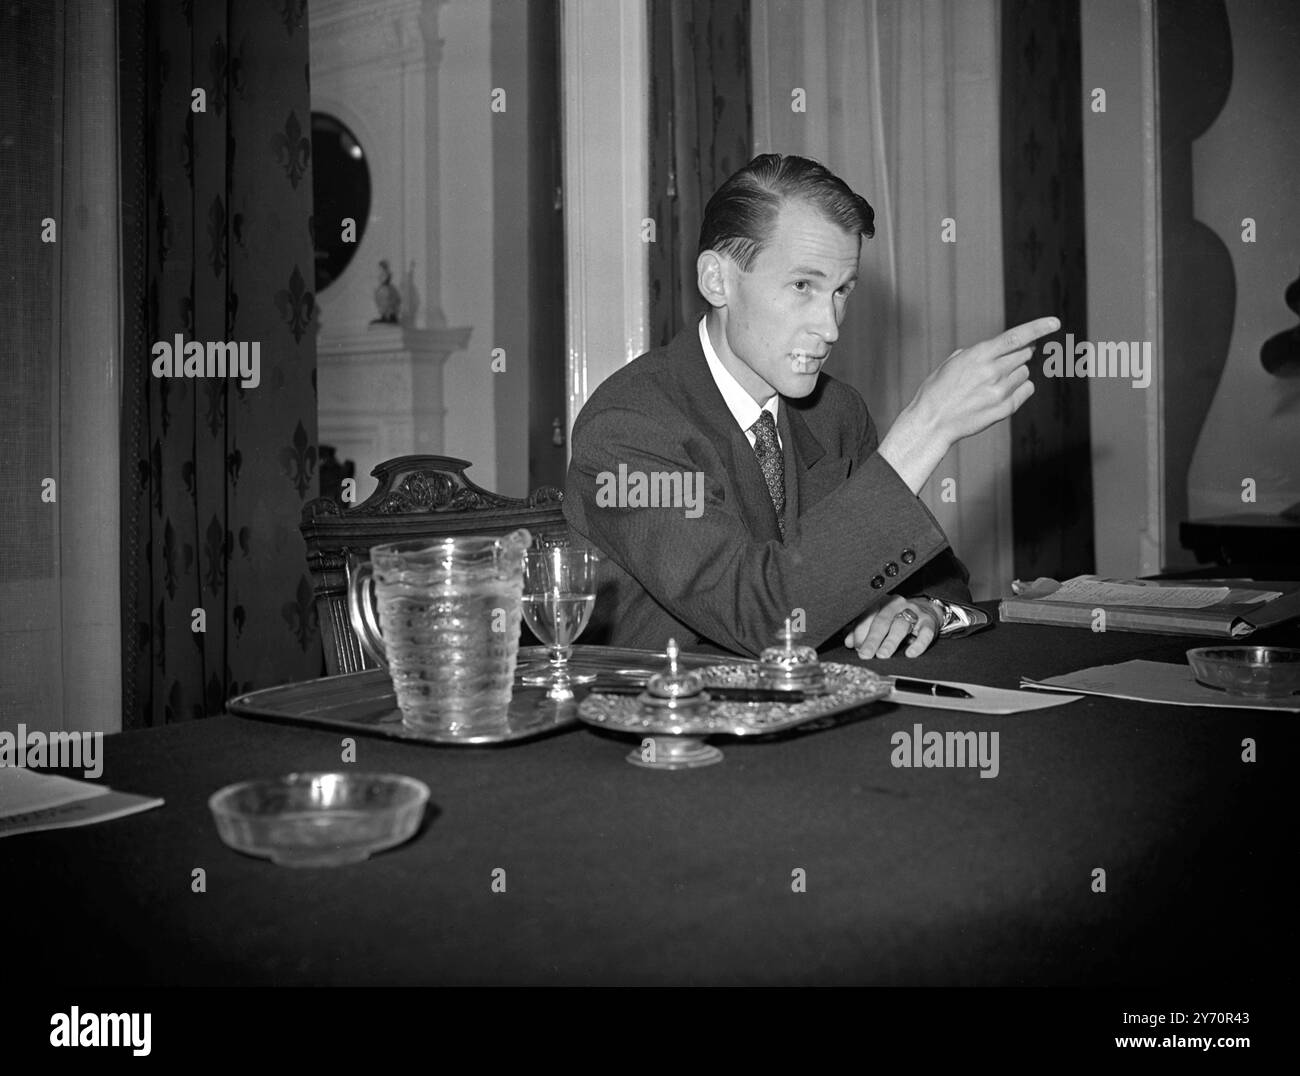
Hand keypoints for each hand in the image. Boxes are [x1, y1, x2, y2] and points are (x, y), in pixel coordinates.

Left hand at [844, 596, 942, 659]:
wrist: (927, 610)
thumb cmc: (897, 617)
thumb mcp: (879, 621)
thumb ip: (862, 629)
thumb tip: (848, 641)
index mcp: (881, 602)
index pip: (867, 615)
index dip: (859, 631)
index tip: (854, 646)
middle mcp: (896, 604)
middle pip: (882, 621)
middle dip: (872, 639)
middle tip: (864, 654)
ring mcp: (914, 612)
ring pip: (900, 626)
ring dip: (890, 642)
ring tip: (882, 655)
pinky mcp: (928, 622)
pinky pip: (924, 633)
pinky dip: (918, 644)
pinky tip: (910, 653)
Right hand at [879, 315, 1058, 492]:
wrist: (931, 422)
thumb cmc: (937, 391)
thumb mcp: (952, 363)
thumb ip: (976, 353)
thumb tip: (997, 349)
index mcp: (978, 356)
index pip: (1016, 337)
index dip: (1038, 328)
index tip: (1055, 322)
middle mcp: (992, 372)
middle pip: (1025, 353)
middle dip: (1021, 352)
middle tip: (1008, 358)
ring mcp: (1000, 391)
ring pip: (1025, 372)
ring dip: (1015, 372)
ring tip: (993, 382)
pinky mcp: (1005, 408)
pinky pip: (1027, 389)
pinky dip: (1020, 387)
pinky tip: (1003, 392)